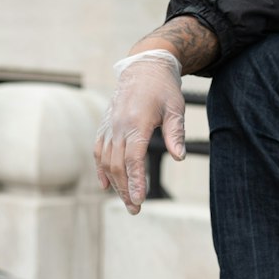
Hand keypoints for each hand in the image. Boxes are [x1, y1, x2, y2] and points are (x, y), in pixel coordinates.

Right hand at [95, 52, 184, 213]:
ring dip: (115, 184)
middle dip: (125, 189)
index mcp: (136, 123)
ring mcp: (109, 127)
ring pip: (107, 161)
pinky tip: (106, 185)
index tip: (139, 200)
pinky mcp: (105, 127)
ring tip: (126, 202)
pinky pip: (99, 152)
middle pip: (119, 165)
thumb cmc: (164, 89)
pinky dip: (101, 169)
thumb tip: (179, 157)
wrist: (143, 68)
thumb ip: (176, 134)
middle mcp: (118, 127)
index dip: (136, 180)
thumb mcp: (176, 108)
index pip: (134, 158)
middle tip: (135, 210)